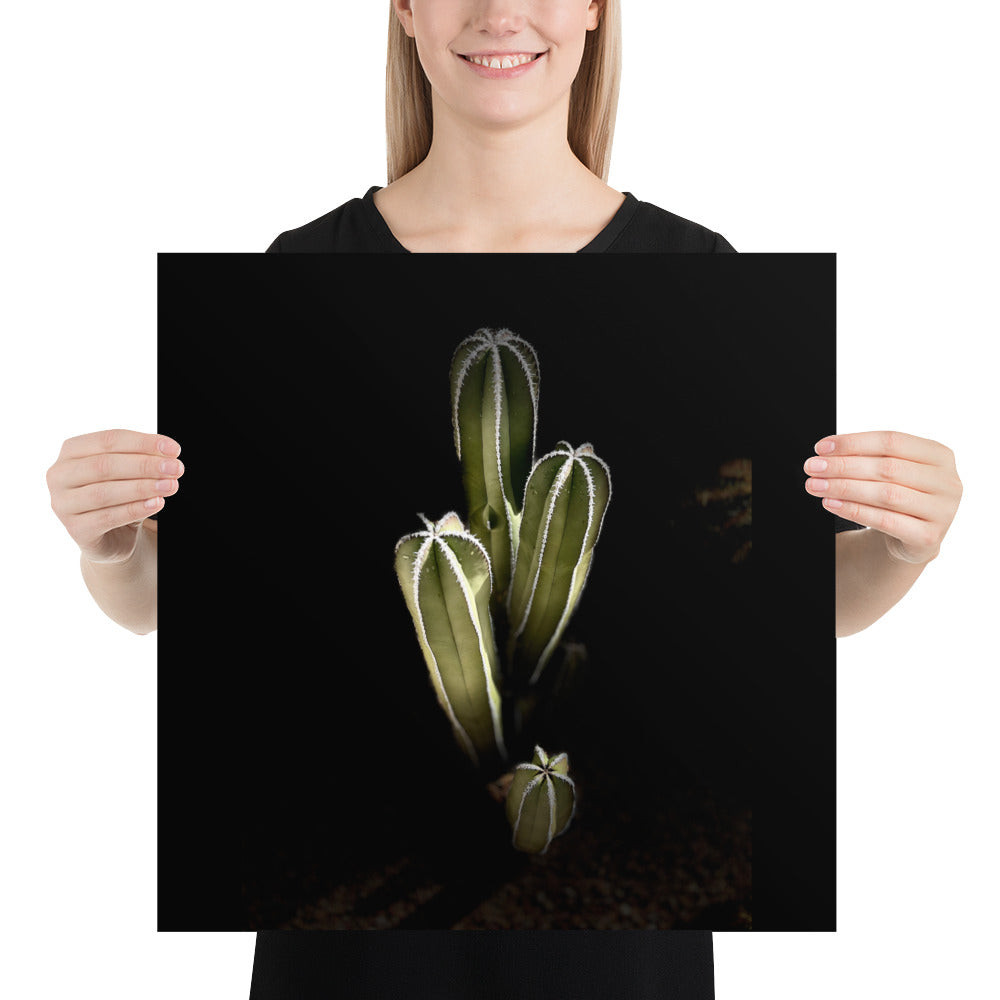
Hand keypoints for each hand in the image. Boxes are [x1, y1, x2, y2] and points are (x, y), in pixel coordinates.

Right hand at [46, 429, 183, 563]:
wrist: (111, 535)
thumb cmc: (119, 495)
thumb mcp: (129, 472)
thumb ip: (142, 459)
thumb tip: (168, 455)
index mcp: (71, 451)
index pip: (108, 440)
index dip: (143, 443)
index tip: (174, 449)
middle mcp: (59, 475)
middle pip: (105, 465)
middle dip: (145, 465)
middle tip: (176, 468)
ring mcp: (63, 503)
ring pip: (104, 492)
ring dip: (142, 487)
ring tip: (170, 486)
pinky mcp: (75, 529)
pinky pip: (107, 518)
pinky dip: (135, 509)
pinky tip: (157, 503)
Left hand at [803, 430, 961, 563]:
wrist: (914, 536)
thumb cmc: (899, 493)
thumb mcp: (890, 471)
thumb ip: (867, 458)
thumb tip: (825, 454)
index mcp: (939, 455)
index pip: (892, 441)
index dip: (853, 443)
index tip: (820, 448)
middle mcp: (948, 481)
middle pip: (887, 468)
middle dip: (844, 466)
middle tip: (811, 467)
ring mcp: (943, 511)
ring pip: (886, 494)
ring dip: (844, 488)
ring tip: (815, 485)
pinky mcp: (929, 537)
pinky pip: (885, 520)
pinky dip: (854, 510)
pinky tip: (830, 504)